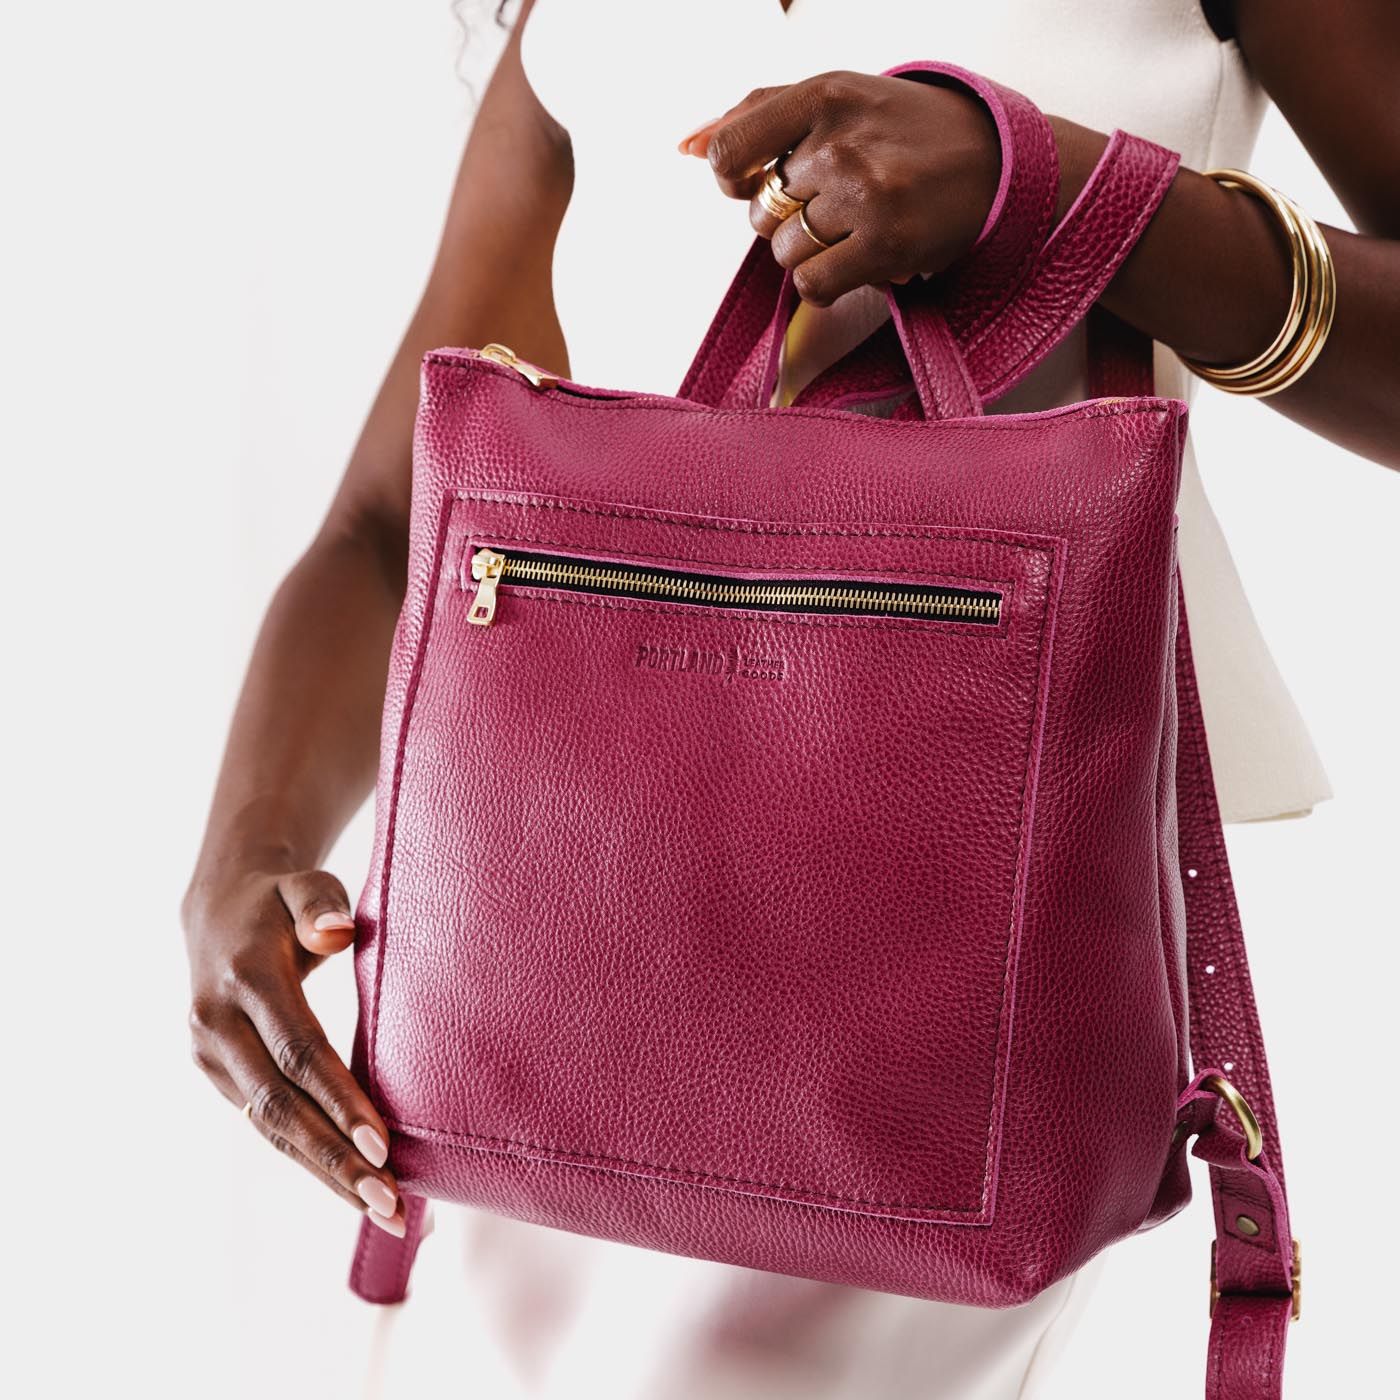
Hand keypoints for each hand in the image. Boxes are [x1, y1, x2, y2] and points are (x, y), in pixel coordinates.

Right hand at [184, 866, 405, 1235]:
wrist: (217, 909)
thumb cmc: (280, 896)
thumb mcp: (301, 884)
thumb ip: (320, 903)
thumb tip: (339, 931)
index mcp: (244, 979)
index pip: (297, 1051)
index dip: (337, 1099)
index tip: (382, 1143)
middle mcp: (217, 1026)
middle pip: (281, 1107)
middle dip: (336, 1159)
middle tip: (389, 1201)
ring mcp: (211, 1058)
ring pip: (271, 1128)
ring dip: (326, 1174)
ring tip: (383, 1211)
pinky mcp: (219, 1077)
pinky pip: (267, 1124)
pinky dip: (311, 1158)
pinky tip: (354, 1189)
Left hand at [680, 71, 1000, 306]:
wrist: (995, 160)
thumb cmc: (905, 131)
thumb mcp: (837, 99)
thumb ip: (756, 115)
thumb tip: (684, 147)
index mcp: (824, 94)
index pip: (730, 149)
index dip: (730, 179)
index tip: (754, 182)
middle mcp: (841, 142)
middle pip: (761, 212)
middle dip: (789, 217)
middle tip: (836, 203)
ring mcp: (865, 194)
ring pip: (785, 253)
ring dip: (812, 252)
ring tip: (854, 229)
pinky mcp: (887, 243)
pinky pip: (813, 286)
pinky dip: (828, 283)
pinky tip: (857, 261)